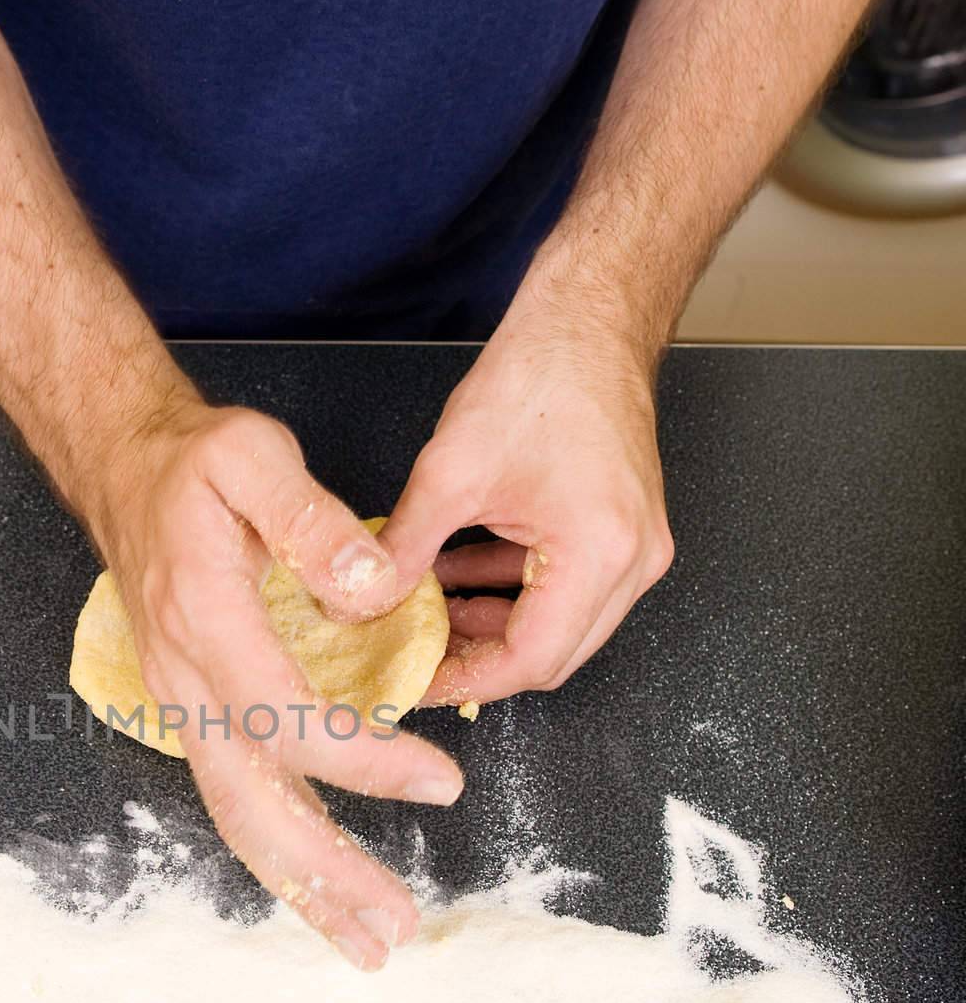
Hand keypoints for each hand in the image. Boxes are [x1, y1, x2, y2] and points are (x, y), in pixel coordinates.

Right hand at [86, 403, 464, 970]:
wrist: (124, 472)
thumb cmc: (193, 466)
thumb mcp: (251, 458)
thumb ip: (311, 521)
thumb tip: (373, 589)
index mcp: (206, 623)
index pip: (284, 717)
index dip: (362, 761)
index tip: (440, 781)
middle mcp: (186, 683)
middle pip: (250, 803)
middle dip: (324, 874)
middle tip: (393, 928)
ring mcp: (184, 706)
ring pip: (237, 817)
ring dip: (302, 884)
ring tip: (365, 938)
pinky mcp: (197, 714)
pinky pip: (236, 798)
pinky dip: (282, 852)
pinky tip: (324, 883)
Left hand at [378, 299, 673, 704]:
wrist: (588, 320)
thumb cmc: (540, 377)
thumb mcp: (450, 473)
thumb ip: (406, 549)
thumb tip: (366, 601)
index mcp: (600, 554)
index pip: (531, 660)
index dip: (467, 681)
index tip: (417, 682)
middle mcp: (633, 561)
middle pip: (552, 654)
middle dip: (479, 662)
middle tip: (416, 658)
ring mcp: (635, 547)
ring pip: (558, 624)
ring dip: (492, 625)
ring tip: (427, 615)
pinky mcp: (621, 530)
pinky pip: (564, 585)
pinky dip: (511, 590)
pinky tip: (458, 576)